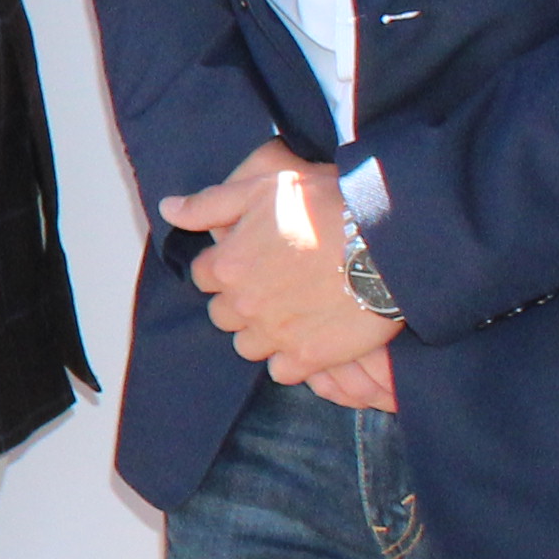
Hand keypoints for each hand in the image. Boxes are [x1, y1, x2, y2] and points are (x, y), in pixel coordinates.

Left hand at [161, 139, 404, 392]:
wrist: (390, 239)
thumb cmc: (328, 204)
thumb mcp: (263, 187)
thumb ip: (210, 203)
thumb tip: (168, 209)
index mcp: (227, 266)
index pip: (204, 277)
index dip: (227, 267)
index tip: (254, 259)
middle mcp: (244, 305)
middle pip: (224, 315)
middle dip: (242, 301)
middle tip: (277, 284)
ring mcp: (275, 335)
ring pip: (248, 346)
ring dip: (263, 332)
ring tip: (294, 311)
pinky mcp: (308, 358)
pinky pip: (281, 371)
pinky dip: (292, 359)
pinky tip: (310, 336)